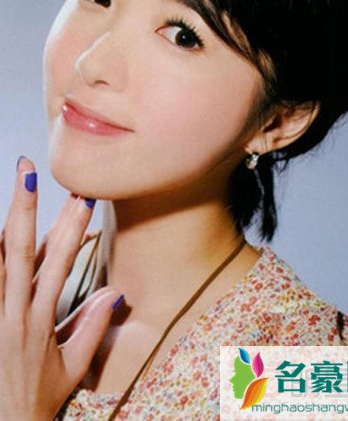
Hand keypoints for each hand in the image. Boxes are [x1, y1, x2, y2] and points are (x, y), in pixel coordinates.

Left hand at [0, 157, 120, 419]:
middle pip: (19, 251)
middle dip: (24, 208)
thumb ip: (93, 327)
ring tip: (11, 191)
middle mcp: (13, 312)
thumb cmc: (35, 397)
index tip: (81, 196)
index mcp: (41, 320)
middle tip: (26, 171)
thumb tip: (116, 293)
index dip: (70, 228)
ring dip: (3, 225)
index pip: (60, 263)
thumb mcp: (71, 368)